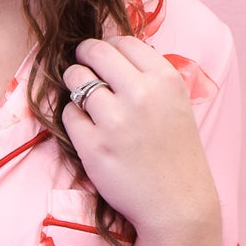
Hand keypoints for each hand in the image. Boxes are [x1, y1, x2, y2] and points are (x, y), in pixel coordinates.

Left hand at [61, 28, 219, 242]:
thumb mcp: (176, 104)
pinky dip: (73, 118)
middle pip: (94, 52)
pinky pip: (69, 115)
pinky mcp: (92, 145)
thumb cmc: (176, 155)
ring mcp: (114, 119)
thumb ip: (150, 78)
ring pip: (76, 79)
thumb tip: (115, 50)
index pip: (123, 41)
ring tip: (82, 99)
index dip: (108, 46)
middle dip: (83, 57)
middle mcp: (140, 93)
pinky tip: (87, 129)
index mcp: (165, 79)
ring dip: (74, 85)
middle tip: (81, 66)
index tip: (102, 56)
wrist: (177, 204)